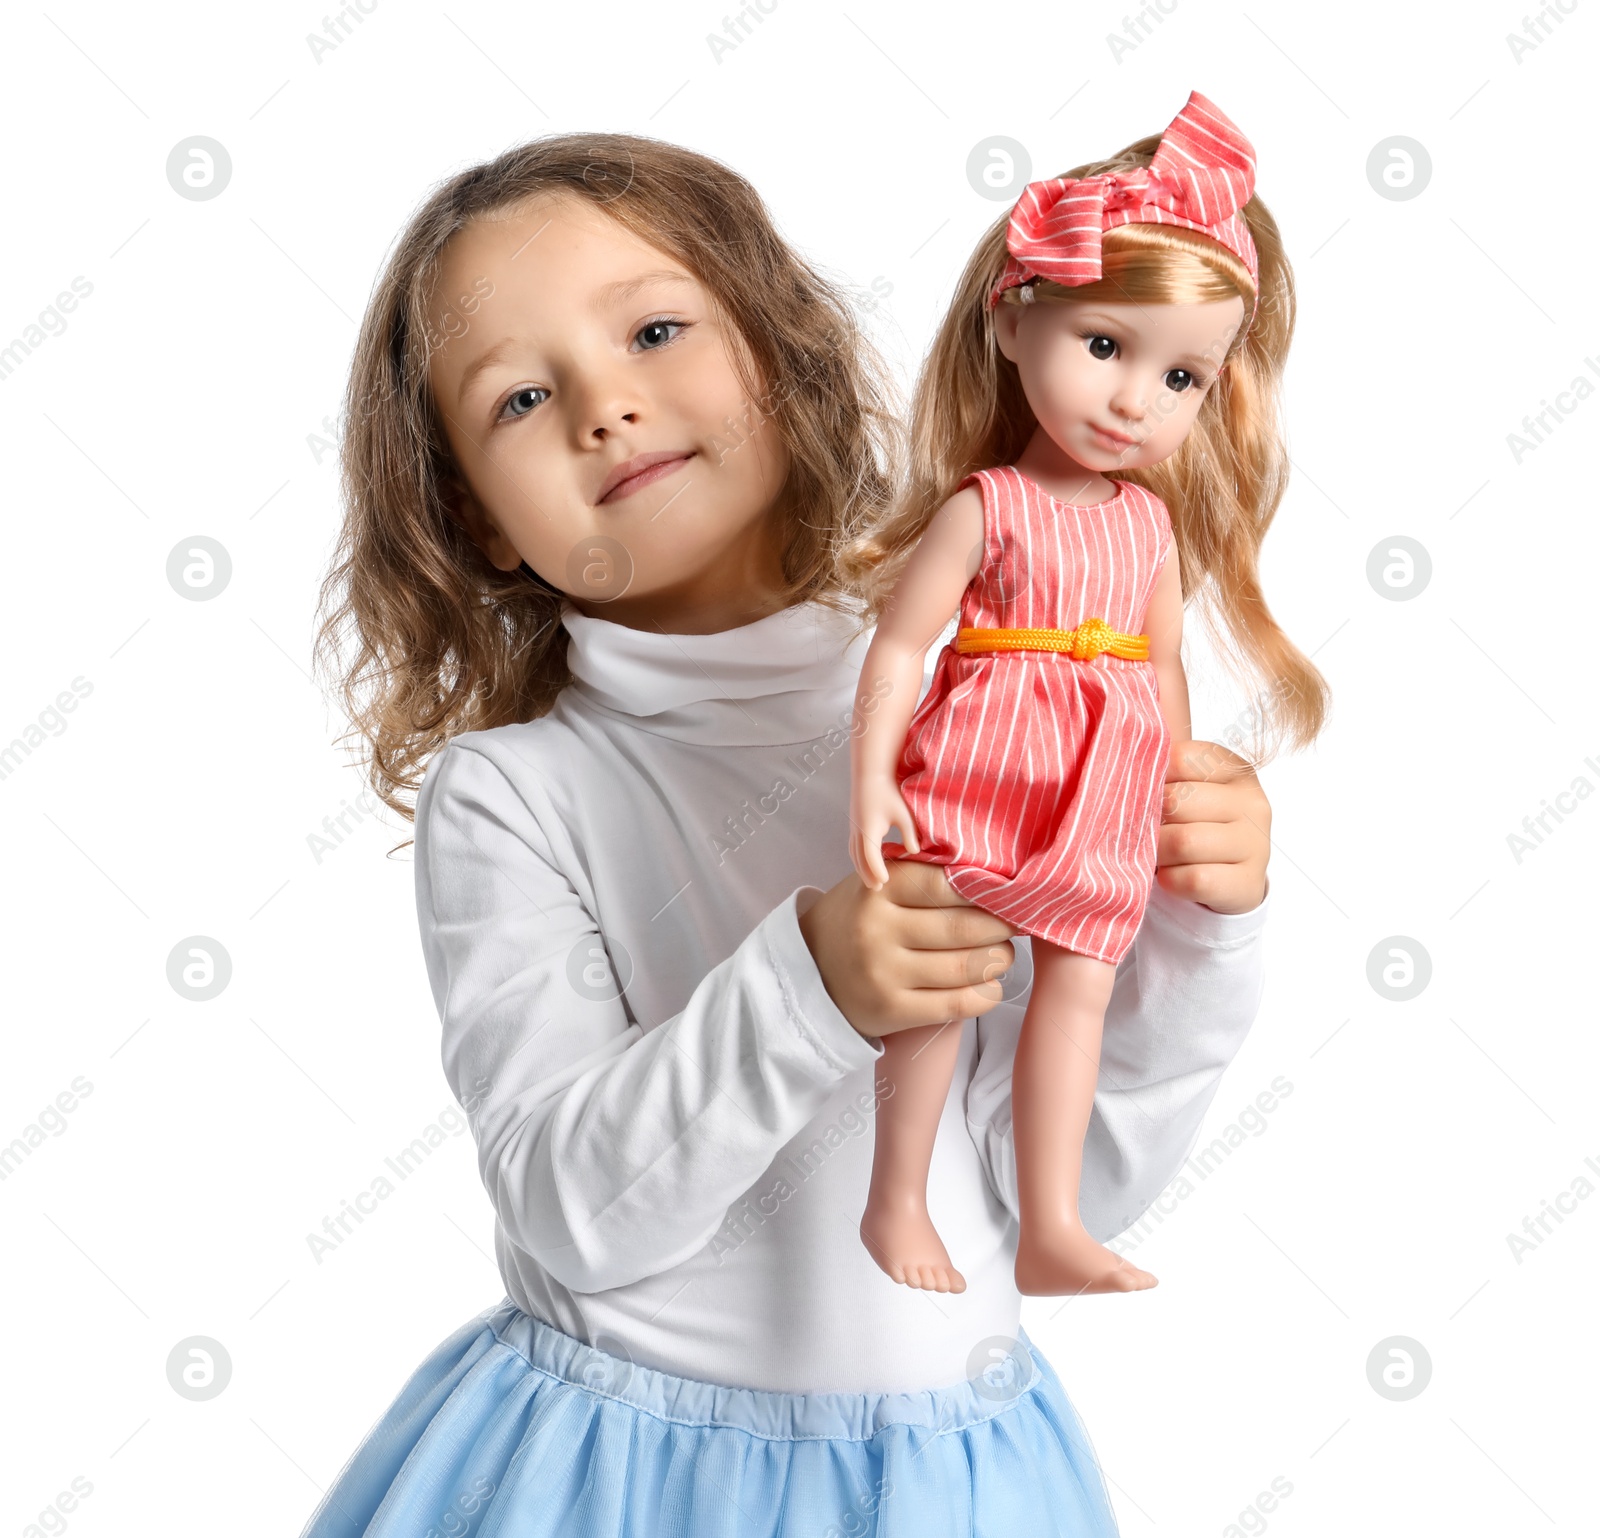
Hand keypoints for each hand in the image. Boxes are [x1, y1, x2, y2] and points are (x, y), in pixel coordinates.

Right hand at [797, 858, 1015, 1040]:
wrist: (809, 972)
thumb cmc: (856, 921)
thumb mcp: (875, 885)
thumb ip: (921, 876)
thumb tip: (992, 879)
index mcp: (878, 889)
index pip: (949, 884)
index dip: (986, 891)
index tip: (1006, 894)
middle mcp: (878, 929)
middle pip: (963, 927)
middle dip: (1001, 928)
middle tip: (1012, 926)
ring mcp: (884, 973)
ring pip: (965, 967)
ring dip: (998, 961)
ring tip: (1003, 955)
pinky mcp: (892, 1010)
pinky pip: (957, 1004)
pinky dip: (986, 994)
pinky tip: (990, 985)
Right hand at [848, 776, 921, 890]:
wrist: (871, 774)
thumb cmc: (889, 792)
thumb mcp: (903, 813)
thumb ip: (909, 833)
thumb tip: (914, 852)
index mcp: (869, 829)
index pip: (871, 856)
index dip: (877, 870)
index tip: (885, 882)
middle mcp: (857, 830)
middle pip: (859, 859)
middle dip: (868, 874)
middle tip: (877, 888)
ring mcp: (853, 828)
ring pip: (854, 854)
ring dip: (861, 868)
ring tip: (870, 880)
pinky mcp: (854, 824)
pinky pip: (853, 847)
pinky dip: (858, 859)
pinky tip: (865, 863)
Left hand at [1157, 740, 1270, 914]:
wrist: (1227, 879)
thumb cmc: (1196, 827)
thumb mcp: (1186, 792)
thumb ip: (1163, 772)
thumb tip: (1122, 759)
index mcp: (1235, 771)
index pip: (1180, 759)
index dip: (1151, 779)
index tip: (1143, 795)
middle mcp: (1253, 803)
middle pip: (1178, 802)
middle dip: (1150, 821)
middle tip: (1142, 832)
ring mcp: (1256, 844)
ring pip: (1185, 842)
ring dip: (1158, 853)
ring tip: (1156, 856)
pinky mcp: (1248, 882)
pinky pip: (1195, 879)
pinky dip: (1172, 880)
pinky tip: (1171, 877)